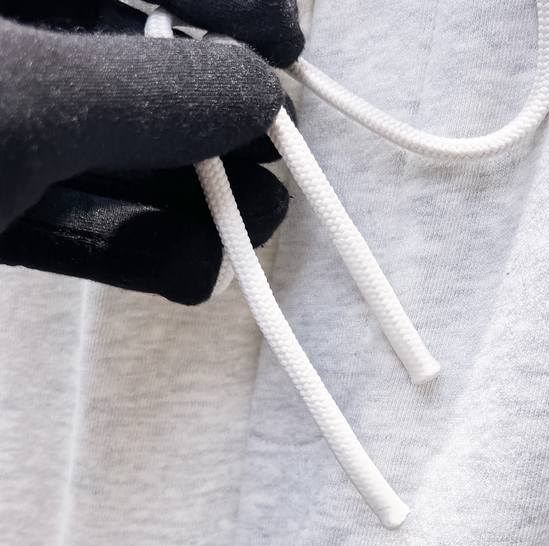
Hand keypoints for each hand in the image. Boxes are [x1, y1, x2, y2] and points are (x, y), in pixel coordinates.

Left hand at [0, 1, 303, 303]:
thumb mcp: (24, 102)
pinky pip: (70, 223)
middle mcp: (4, 63)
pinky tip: (196, 266)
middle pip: (130, 74)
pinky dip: (136, 247)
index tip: (285, 40)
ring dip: (187, 198)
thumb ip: (145, 95)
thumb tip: (252, 91)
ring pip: (106, 157)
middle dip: (210, 119)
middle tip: (275, 147)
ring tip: (254, 220)